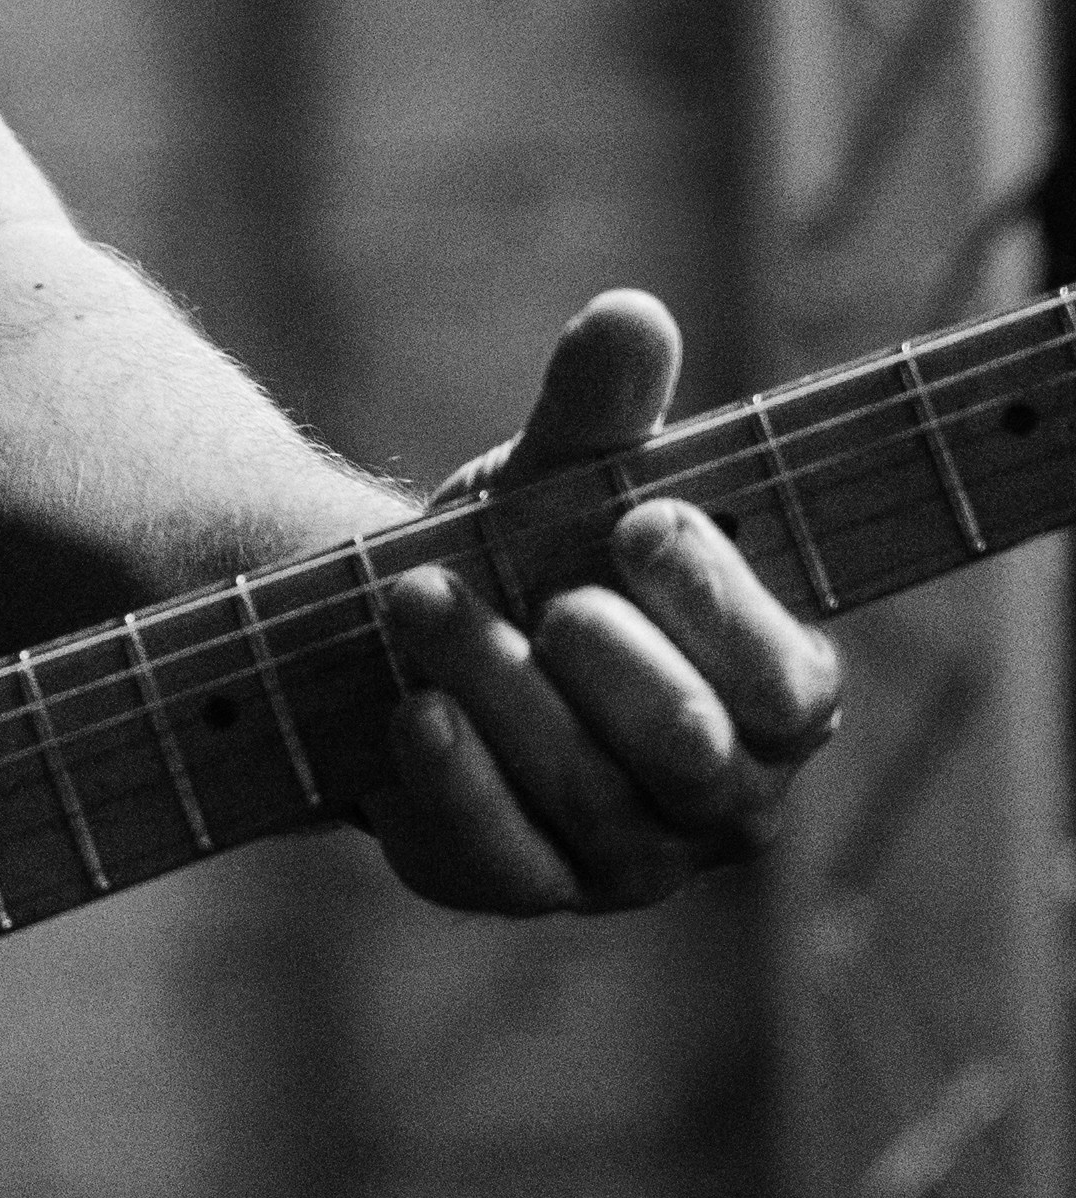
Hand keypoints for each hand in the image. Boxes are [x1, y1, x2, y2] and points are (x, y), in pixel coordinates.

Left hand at [364, 286, 842, 916]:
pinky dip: (454, 782)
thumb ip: (604, 411)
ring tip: (417, 601)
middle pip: (693, 755)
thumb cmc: (531, 547)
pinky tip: (412, 712)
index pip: (787, 681)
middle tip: (548, 596)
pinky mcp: (522, 882)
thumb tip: (631, 314)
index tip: (639, 522)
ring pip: (587, 800)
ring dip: (500, 693)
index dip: (718, 605)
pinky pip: (500, 857)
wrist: (409, 626)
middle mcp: (721, 794)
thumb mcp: (562, 473)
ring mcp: (625, 856)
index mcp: (775, 693)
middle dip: (616, 669)